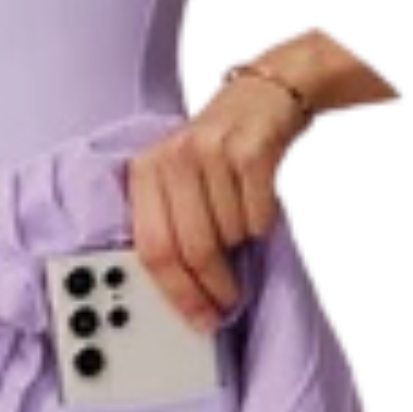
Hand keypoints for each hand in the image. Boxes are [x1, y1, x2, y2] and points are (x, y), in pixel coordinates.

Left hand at [127, 74, 305, 330]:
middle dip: (213, 286)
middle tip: (228, 301)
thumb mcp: (179, 176)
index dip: (176, 292)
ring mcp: (212, 151)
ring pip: (229, 236)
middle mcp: (173, 158)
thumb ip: (170, 222)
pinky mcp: (251, 149)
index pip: (152, 248)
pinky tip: (258, 204)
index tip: (196, 317)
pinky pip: (258, 218)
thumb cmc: (220, 148)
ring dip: (240, 244)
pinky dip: (262, 225)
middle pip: (192, 250)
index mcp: (145, 170)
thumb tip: (182, 292)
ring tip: (240, 222)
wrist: (267, 93)